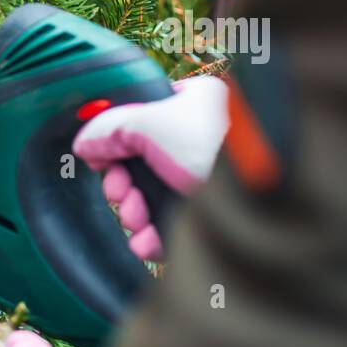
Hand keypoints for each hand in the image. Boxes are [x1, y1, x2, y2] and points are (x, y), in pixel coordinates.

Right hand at [73, 75, 228, 259]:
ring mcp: (208, 177)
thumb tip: (85, 143)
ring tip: (136, 221)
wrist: (261, 195)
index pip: (143, 117)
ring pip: (154, 197)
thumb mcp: (147, 126)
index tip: (103, 160)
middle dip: (124, 188)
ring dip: (135, 214)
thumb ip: (108, 129)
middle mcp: (202, 138)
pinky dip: (153, 235)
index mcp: (194, 104)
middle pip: (143, 164)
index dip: (116, 142)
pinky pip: (172, 223)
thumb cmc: (212, 146)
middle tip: (122, 195)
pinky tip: (145, 243)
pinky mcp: (212, 213)